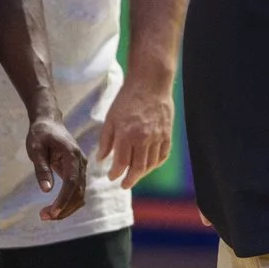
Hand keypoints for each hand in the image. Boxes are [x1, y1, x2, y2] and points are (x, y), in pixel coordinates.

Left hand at [26, 115, 88, 220]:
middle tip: (44, 217)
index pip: (71, 183)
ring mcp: (81, 168)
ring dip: (66, 208)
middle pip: (78, 192)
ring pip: (79, 194)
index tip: (52, 212)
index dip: (63, 200)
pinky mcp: (77, 172)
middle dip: (64, 208)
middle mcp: (81, 163)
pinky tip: (55, 209)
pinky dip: (68, 202)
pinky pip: (76, 191)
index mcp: (72, 155)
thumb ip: (41, 168)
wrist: (49, 122)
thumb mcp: (35, 149)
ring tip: (46, 215)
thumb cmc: (40, 134)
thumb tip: (46, 190)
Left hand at [98, 75, 175, 189]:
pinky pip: (163, 155)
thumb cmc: (127, 99)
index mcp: (126, 135)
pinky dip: (156, 164)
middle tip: (124, 185)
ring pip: (151, 164)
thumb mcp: (111, 118)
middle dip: (129, 180)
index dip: (115, 174)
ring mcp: (157, 137)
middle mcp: (143, 139)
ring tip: (135, 175)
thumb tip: (101, 159)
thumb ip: (106, 140)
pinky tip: (149, 165)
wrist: (150, 83)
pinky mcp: (167, 134)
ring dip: (142, 174)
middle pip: (137, 168)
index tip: (111, 177)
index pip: (120, 163)